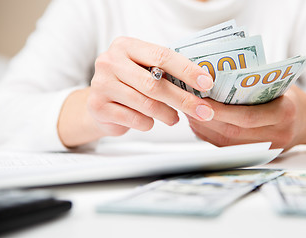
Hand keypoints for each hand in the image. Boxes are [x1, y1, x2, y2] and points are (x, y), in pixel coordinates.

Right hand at [58, 37, 214, 146]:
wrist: (99, 103)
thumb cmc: (128, 84)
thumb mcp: (143, 69)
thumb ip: (165, 71)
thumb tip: (202, 83)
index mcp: (126, 46)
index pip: (162, 56)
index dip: (187, 70)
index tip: (207, 83)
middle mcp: (110, 61)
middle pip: (155, 84)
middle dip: (184, 99)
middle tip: (204, 111)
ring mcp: (102, 84)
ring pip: (146, 104)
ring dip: (168, 114)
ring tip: (174, 118)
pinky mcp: (98, 106)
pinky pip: (134, 119)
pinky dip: (148, 123)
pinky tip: (150, 122)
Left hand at [187, 86, 305, 150]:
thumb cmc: (289, 96)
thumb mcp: (278, 83)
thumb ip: (253, 82)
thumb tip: (214, 75)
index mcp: (284, 114)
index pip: (246, 116)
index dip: (220, 111)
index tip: (198, 100)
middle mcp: (275, 136)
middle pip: (231, 132)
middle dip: (204, 118)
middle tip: (185, 103)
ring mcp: (265, 149)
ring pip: (225, 143)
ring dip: (202, 127)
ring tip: (187, 111)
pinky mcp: (255, 155)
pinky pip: (225, 148)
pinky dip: (207, 135)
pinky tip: (197, 122)